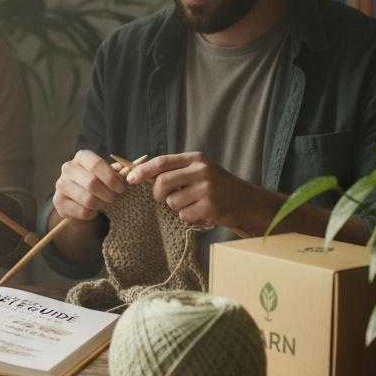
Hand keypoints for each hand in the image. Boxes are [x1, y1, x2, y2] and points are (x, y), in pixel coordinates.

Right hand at [53, 150, 127, 220]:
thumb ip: (118, 172)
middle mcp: (68, 168)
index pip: (96, 165)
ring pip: (87, 199)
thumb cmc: (98, 183)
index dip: (111, 178)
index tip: (121, 188)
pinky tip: (94, 210)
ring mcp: (61, 184)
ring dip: (101, 205)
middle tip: (114, 198)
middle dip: (108, 194)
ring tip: (105, 204)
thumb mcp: (108, 174)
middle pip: (92, 183)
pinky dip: (92, 214)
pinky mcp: (58, 201)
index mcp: (82, 157)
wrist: (78, 198)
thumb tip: (130, 168)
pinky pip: (82, 211)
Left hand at [125, 152, 261, 228]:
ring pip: (172, 202)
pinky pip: (184, 215)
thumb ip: (175, 170)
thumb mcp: (198, 170)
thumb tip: (142, 174)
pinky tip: (200, 211)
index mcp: (195, 158)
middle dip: (158, 194)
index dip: (143, 171)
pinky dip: (187, 216)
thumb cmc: (216, 186)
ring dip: (176, 207)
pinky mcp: (210, 206)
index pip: (162, 162)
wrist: (246, 201)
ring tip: (192, 203)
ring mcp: (207, 188)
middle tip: (164, 198)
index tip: (130, 179)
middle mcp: (201, 170)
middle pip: (162, 182)